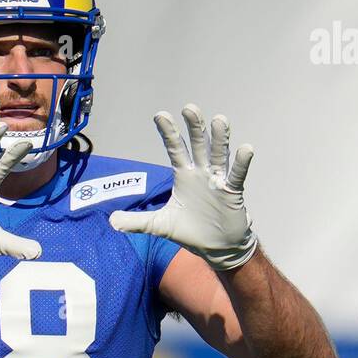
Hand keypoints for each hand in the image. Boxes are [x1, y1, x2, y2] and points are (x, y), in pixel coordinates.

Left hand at [109, 104, 257, 270]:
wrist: (216, 248)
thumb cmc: (190, 231)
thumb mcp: (159, 225)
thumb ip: (136, 221)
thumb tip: (111, 221)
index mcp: (183, 175)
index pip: (175, 149)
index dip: (168, 133)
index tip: (160, 115)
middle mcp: (201, 172)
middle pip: (197, 145)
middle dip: (194, 128)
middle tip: (189, 108)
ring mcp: (218, 180)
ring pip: (218, 155)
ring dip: (220, 139)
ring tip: (220, 120)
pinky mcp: (232, 192)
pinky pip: (237, 175)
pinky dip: (241, 163)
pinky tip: (246, 149)